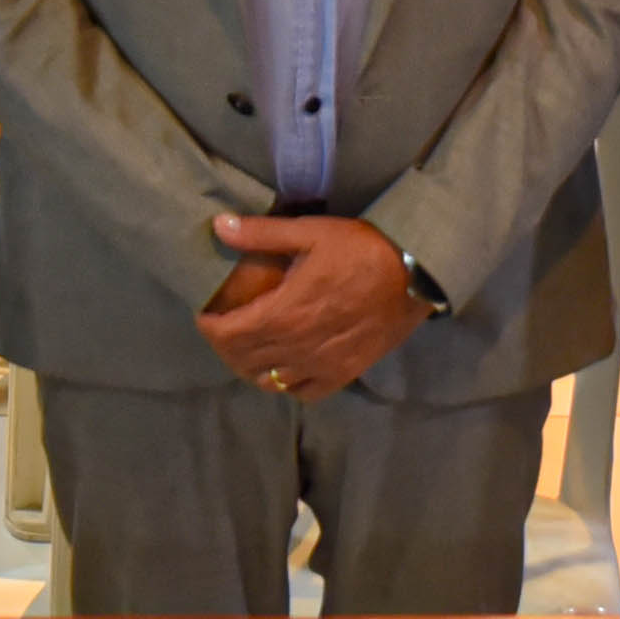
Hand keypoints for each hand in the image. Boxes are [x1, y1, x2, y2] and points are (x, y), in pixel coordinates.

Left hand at [195, 213, 428, 396]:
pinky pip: (303, 392)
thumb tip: (219, 226)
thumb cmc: (360, 248)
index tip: (205, 314)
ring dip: (251, 366)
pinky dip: (286, 383)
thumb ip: (261, 234)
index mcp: (283, 313)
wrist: (414, 273)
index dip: (209, 327)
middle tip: (224, 327)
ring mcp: (320, 366)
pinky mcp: (343, 374)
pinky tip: (286, 366)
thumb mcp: (310, 231)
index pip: (227, 334)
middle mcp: (296, 347)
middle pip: (243, 360)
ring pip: (269, 381)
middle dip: (225, 345)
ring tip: (249, 347)